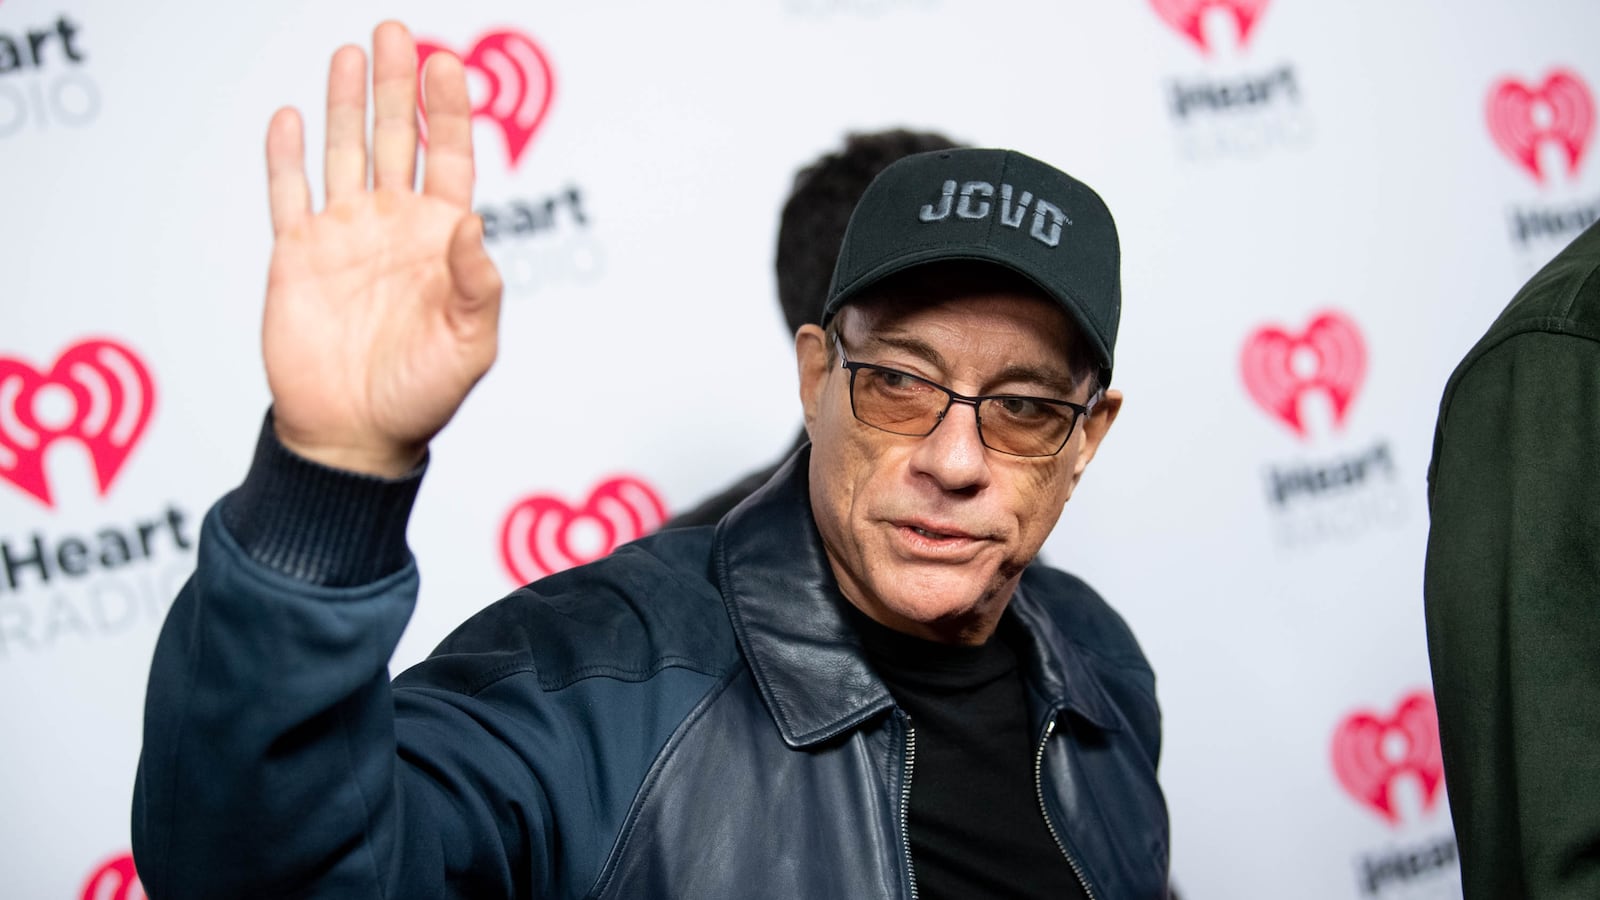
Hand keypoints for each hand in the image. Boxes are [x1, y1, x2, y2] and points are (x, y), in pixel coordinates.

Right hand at [261, 21, 501, 476]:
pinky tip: (289, 117)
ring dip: (345, 105)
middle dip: (397, 86)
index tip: (448, 64)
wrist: (354, 436)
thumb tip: (474, 226)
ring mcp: (344, 236)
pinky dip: (286, 157)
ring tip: (350, 52)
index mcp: (441, 242)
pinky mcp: (297, 256)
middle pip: (396, 139)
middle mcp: (394, 227)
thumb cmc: (422, 396)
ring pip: (344, 153)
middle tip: (396, 31)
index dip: (449, 112)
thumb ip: (478, 285)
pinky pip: (289, 194)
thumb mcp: (471, 346)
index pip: (448, 159)